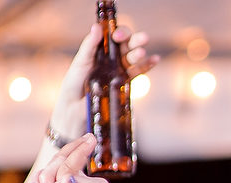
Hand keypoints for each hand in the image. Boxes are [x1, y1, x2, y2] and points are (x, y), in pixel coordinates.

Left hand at [0, 135, 94, 182]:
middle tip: (88, 137)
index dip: (81, 153)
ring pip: (54, 169)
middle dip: (74, 148)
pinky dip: (60, 169)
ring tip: (78, 148)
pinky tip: (61, 171)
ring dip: (67, 156)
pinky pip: (50, 178)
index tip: (93, 139)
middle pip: (60, 163)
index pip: (70, 169)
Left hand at [48, 23, 159, 139]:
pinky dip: (148, 65)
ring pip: (133, 58)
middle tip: (140, 40)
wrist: (76, 107)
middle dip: (134, 40)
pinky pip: (138, 72)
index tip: (117, 37)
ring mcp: (119, 70)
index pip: (114, 36)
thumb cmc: (75, 83)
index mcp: (101, 50)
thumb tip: (97, 27)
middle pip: (127, 45)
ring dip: (140, 53)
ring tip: (141, 53)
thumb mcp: (80, 61)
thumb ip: (89, 45)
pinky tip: (155, 59)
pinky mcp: (125, 83)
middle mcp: (112, 58)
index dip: (118, 33)